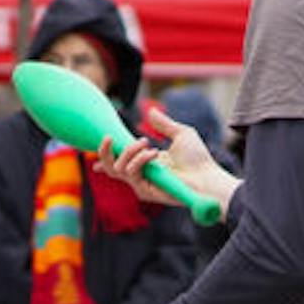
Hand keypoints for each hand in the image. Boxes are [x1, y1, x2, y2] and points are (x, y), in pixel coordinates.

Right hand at [93, 113, 240, 215]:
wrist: (207, 177)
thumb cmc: (197, 159)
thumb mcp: (181, 134)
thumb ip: (163, 124)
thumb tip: (150, 111)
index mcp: (145, 164)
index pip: (118, 163)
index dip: (104, 158)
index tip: (96, 151)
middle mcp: (140, 176)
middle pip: (110, 167)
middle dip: (105, 151)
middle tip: (110, 137)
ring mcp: (141, 185)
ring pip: (118, 167)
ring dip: (129, 151)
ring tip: (147, 143)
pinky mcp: (144, 192)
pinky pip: (130, 173)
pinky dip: (140, 160)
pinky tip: (154, 153)